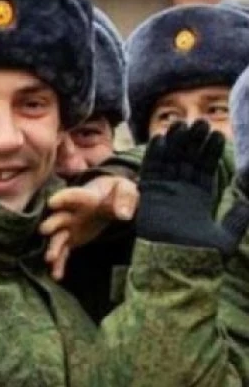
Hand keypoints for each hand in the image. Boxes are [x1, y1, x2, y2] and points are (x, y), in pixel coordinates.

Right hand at [40, 175, 137, 279]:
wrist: (108, 201)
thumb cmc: (115, 192)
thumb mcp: (125, 189)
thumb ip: (125, 199)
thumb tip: (124, 214)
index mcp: (85, 198)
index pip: (73, 196)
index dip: (62, 198)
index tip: (51, 202)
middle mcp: (71, 213)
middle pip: (59, 218)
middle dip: (52, 224)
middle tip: (44, 230)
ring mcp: (68, 227)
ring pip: (58, 238)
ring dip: (53, 247)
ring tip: (50, 258)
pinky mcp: (71, 240)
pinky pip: (63, 253)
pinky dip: (59, 264)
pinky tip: (57, 276)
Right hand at [134, 120, 233, 252]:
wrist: (176, 265)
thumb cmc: (201, 254)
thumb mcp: (227, 234)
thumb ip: (238, 216)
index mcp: (199, 198)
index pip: (204, 168)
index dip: (210, 151)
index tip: (218, 133)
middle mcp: (180, 192)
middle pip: (186, 160)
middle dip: (193, 141)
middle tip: (200, 121)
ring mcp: (164, 192)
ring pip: (169, 161)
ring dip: (174, 142)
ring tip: (181, 123)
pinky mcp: (149, 195)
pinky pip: (151, 170)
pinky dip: (155, 154)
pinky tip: (160, 138)